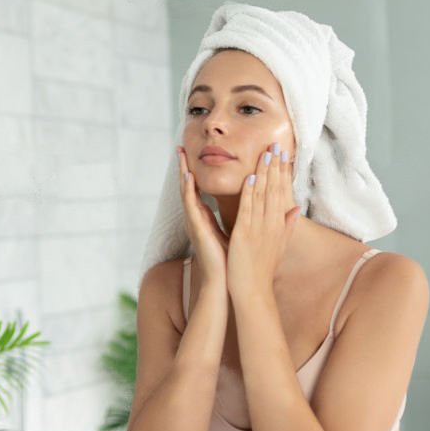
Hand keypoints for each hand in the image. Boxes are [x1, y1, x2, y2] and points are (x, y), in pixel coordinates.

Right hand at [177, 146, 228, 280]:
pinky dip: (189, 190)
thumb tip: (249, 203)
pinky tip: (188, 176)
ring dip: (183, 172)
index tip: (192, 156)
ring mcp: (194, 223)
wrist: (228, 282)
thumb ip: (238, 216)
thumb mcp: (236, 232)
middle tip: (180, 148)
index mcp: (205, 219)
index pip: (198, 191)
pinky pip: (190, 205)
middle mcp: (196, 218)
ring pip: (186, 192)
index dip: (194, 173)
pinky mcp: (197, 228)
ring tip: (179, 155)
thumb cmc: (232, 261)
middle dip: (184, 167)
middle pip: (188, 187)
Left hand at [226, 142, 300, 296]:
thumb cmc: (263, 269)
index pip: (282, 192)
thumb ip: (287, 225)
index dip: (282, 172)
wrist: (253, 290)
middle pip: (275, 190)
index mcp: (279, 225)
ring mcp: (259, 229)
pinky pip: (248, 211)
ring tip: (265, 153)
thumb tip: (296, 209)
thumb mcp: (279, 245)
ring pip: (263, 196)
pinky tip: (250, 178)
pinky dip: (249, 194)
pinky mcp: (245, 235)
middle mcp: (272, 224)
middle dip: (275, 166)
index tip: (282, 154)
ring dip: (264, 173)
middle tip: (275, 144)